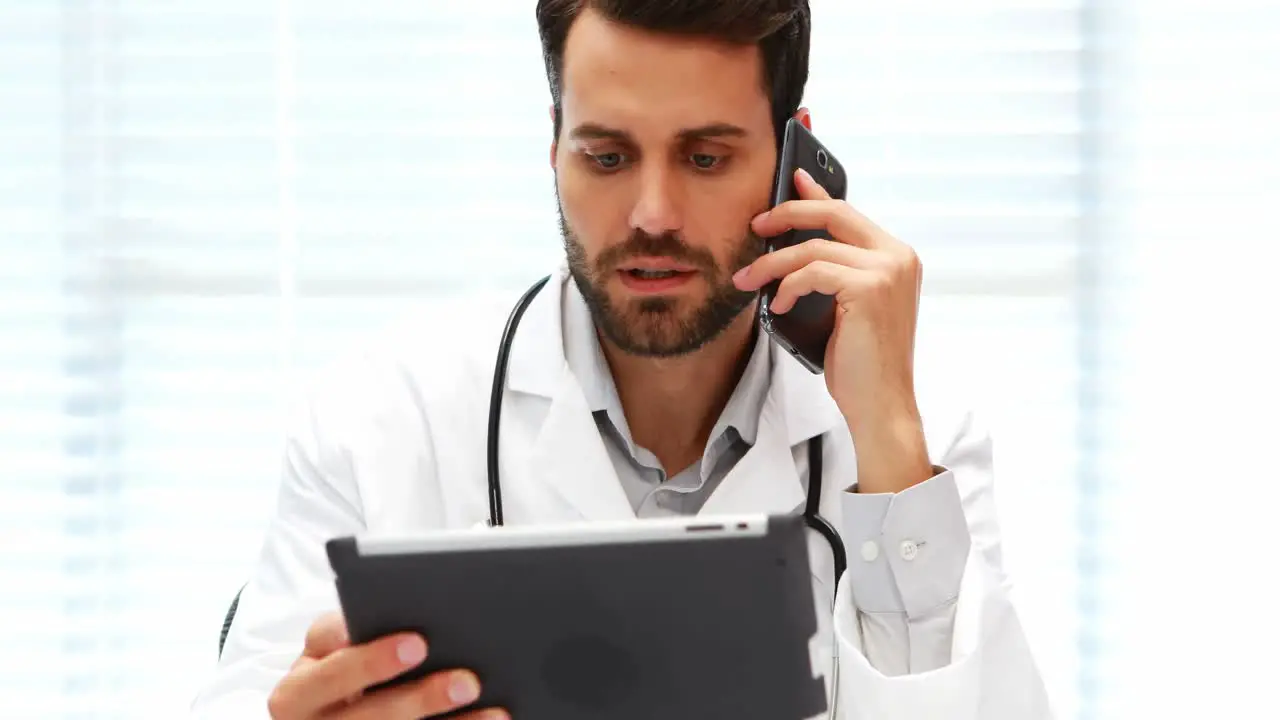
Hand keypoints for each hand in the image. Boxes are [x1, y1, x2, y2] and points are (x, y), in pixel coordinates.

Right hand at [267, 611, 507, 719]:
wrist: (321, 719)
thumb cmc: (332, 671)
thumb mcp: (322, 651)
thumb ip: (338, 632)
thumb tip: (376, 620)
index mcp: (296, 695)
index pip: (331, 676)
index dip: (372, 662)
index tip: (417, 643)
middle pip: (370, 719)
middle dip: (420, 699)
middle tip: (466, 681)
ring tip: (491, 712)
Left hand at [734, 168, 932, 493]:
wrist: (881, 405)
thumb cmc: (861, 364)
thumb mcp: (843, 308)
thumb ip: (831, 272)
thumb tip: (795, 248)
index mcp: (897, 257)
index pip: (849, 213)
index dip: (816, 194)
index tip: (790, 180)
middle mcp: (898, 257)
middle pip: (833, 214)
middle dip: (787, 214)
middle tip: (755, 226)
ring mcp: (888, 270)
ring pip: (813, 247)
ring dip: (772, 264)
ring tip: (748, 280)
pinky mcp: (871, 288)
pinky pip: (812, 272)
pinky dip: (787, 286)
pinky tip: (778, 305)